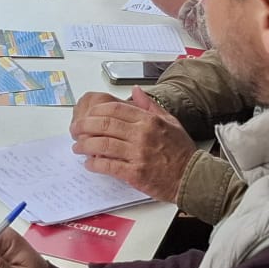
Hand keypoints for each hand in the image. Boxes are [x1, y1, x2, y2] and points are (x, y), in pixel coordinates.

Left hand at [70, 88, 193, 202]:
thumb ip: (150, 106)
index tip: (87, 115)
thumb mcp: (170, 121)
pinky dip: (95, 163)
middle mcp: (142, 135)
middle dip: (84, 126)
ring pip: (102, 144)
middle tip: (75, 130)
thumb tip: (136, 90)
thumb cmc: (181, 151)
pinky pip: (109, 166)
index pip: (115, 109)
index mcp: (149, 120)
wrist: (193, 177)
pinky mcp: (135, 174)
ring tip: (77, 147)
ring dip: (85, 145)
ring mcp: (138, 154)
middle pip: (104, 124)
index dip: (96, 111)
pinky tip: (89, 163)